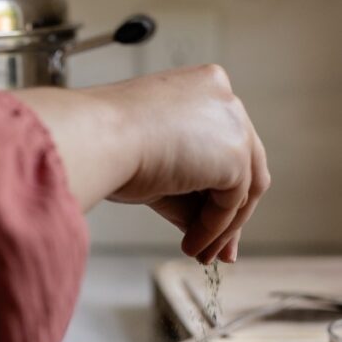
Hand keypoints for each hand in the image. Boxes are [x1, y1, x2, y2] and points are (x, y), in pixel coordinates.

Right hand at [95, 63, 269, 261]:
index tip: (206, 219)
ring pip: (244, 186)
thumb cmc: (106, 143)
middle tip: (217, 249)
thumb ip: (187, 187)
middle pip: (242, 164)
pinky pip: (232, 202)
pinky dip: (213, 229)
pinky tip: (191, 245)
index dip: (217, 186)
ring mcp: (234, 123)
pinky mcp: (236, 153)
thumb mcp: (155, 163)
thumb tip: (205, 227)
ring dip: (222, 227)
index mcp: (201, 88)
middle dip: (230, 213)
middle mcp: (223, 99)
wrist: (97, 137)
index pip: (222, 143)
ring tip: (198, 253)